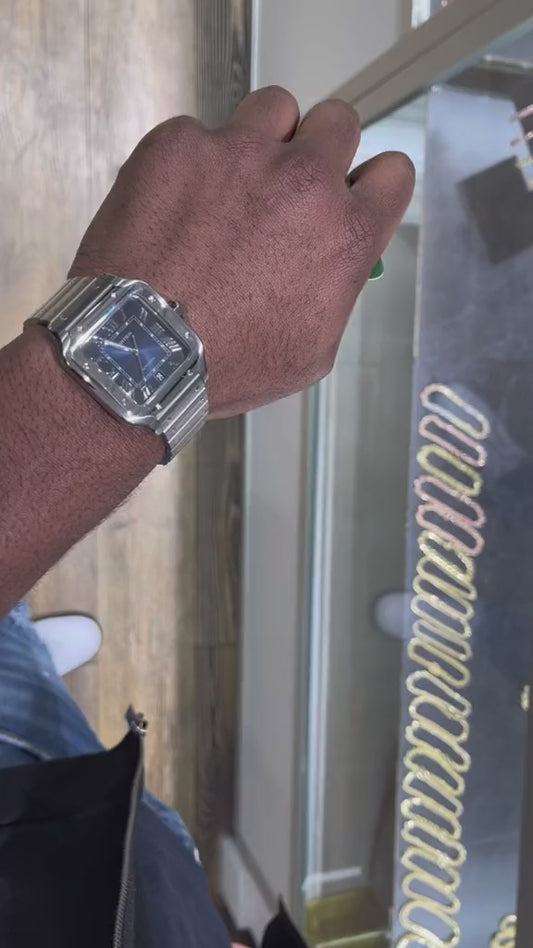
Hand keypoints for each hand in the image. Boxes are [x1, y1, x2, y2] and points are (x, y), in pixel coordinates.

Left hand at [70, 86, 413, 416]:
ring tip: (232, 186)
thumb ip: (337, 289)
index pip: (393, 172)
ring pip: (274, 109)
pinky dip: (192, 163)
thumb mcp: (312, 351)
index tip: (349, 196)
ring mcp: (238, 152)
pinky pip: (199, 133)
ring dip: (263, 140)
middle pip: (338, 121)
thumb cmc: (225, 363)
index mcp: (344, 233)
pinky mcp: (179, 144)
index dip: (370, 185)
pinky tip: (175, 207)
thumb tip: (334, 260)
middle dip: (320, 149)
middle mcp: (302, 179)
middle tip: (289, 186)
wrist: (139, 351)